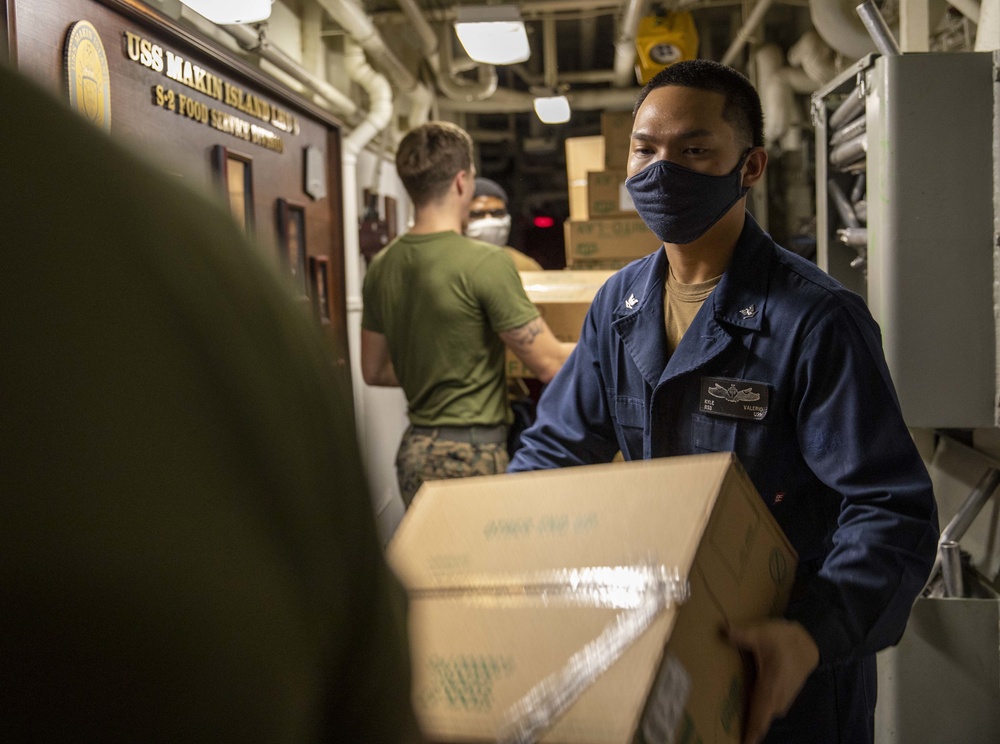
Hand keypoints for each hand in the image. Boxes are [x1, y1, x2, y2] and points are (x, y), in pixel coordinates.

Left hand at [727, 619, 818, 743]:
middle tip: (734, 736)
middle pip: (761, 720)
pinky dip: (760, 715)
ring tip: (741, 730)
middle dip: (750, 729)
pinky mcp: (784, 696)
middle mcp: (778, 697)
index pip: (761, 715)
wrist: (808, 644)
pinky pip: (770, 711)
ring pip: (766, 716)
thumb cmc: (784, 639)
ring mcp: (783, 698)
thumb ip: (743, 634)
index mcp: (771, 685)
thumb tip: (723, 630)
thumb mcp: (762, 632)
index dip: (753, 732)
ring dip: (755, 723)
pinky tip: (750, 714)